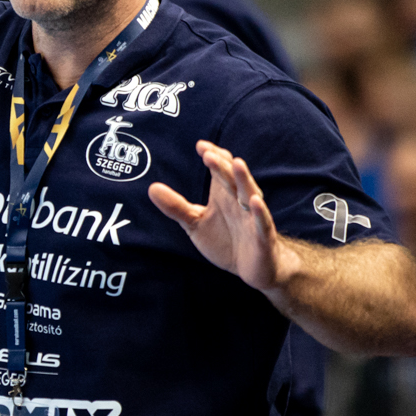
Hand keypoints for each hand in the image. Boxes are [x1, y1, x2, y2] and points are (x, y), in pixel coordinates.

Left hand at [148, 140, 294, 293]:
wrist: (251, 268)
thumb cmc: (225, 241)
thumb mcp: (195, 223)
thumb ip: (176, 207)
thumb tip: (152, 188)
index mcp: (225, 194)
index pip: (220, 169)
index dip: (213, 157)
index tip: (200, 146)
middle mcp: (240, 201)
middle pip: (232, 179)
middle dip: (222, 166)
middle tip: (209, 154)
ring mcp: (253, 218)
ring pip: (250, 194)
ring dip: (244, 179)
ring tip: (237, 163)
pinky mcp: (263, 237)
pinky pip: (262, 222)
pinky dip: (260, 212)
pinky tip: (255, 201)